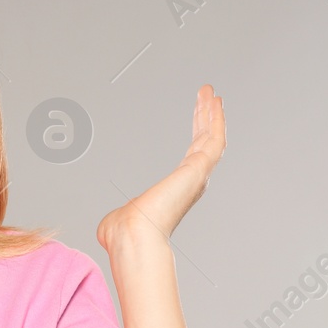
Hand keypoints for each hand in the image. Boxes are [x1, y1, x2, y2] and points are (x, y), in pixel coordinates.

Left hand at [97, 84, 224, 253]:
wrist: (132, 234)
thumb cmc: (125, 231)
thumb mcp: (122, 217)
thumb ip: (123, 215)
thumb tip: (111, 225)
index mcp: (177, 189)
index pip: (191, 154)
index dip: (196, 132)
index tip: (198, 115)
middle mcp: (191, 182)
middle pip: (203, 142)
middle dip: (205, 117)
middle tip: (207, 96)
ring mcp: (197, 175)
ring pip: (211, 138)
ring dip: (212, 114)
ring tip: (211, 93)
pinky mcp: (198, 169)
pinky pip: (214, 140)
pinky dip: (217, 120)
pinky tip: (215, 101)